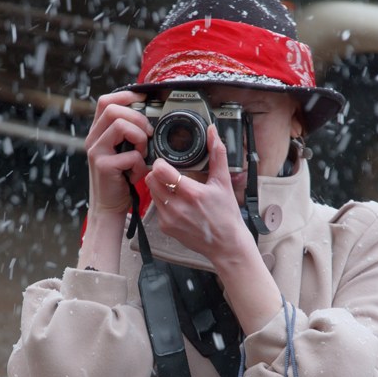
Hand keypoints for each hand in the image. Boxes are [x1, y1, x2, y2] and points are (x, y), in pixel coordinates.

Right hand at [85, 91, 152, 215]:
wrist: (109, 206)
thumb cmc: (121, 179)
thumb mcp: (125, 152)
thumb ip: (130, 136)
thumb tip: (151, 119)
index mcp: (99, 132)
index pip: (106, 101)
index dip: (126, 96)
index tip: (144, 100)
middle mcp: (93, 139)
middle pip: (113, 109)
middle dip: (138, 118)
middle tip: (148, 135)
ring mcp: (96, 151)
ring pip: (120, 126)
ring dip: (139, 138)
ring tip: (142, 153)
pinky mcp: (103, 166)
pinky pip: (130, 155)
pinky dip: (140, 164)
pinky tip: (137, 173)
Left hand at [145, 125, 252, 262]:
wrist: (226, 245)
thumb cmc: (226, 215)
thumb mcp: (224, 183)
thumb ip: (217, 154)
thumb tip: (213, 132)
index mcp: (191, 193)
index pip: (160, 170)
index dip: (161, 163)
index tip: (168, 163)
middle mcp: (177, 207)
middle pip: (151, 180)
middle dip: (158, 174)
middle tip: (169, 174)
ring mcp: (169, 219)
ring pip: (152, 193)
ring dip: (159, 187)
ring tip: (173, 187)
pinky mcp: (165, 228)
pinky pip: (156, 208)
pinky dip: (163, 203)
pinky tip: (176, 204)